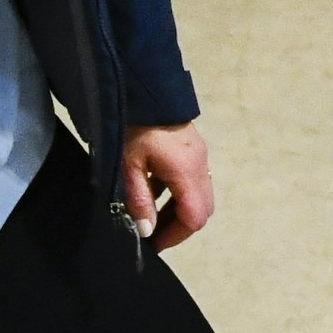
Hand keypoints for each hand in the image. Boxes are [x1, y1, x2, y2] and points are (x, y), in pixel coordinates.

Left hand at [122, 120, 213, 251]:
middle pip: (203, 210)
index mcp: (187, 171)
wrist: (144, 88)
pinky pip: (194, 181)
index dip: (175, 236)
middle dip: (180, 227)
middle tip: (154, 234)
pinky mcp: (194, 149)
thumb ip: (139, 200)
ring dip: (179, 211)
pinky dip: (178, 194)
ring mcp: (200, 156)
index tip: (153, 244)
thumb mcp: (129, 165)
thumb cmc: (135, 126)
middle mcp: (200, 166)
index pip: (194, 217)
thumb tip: (147, 231)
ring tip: (151, 216)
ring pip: (200, 196)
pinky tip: (154, 190)